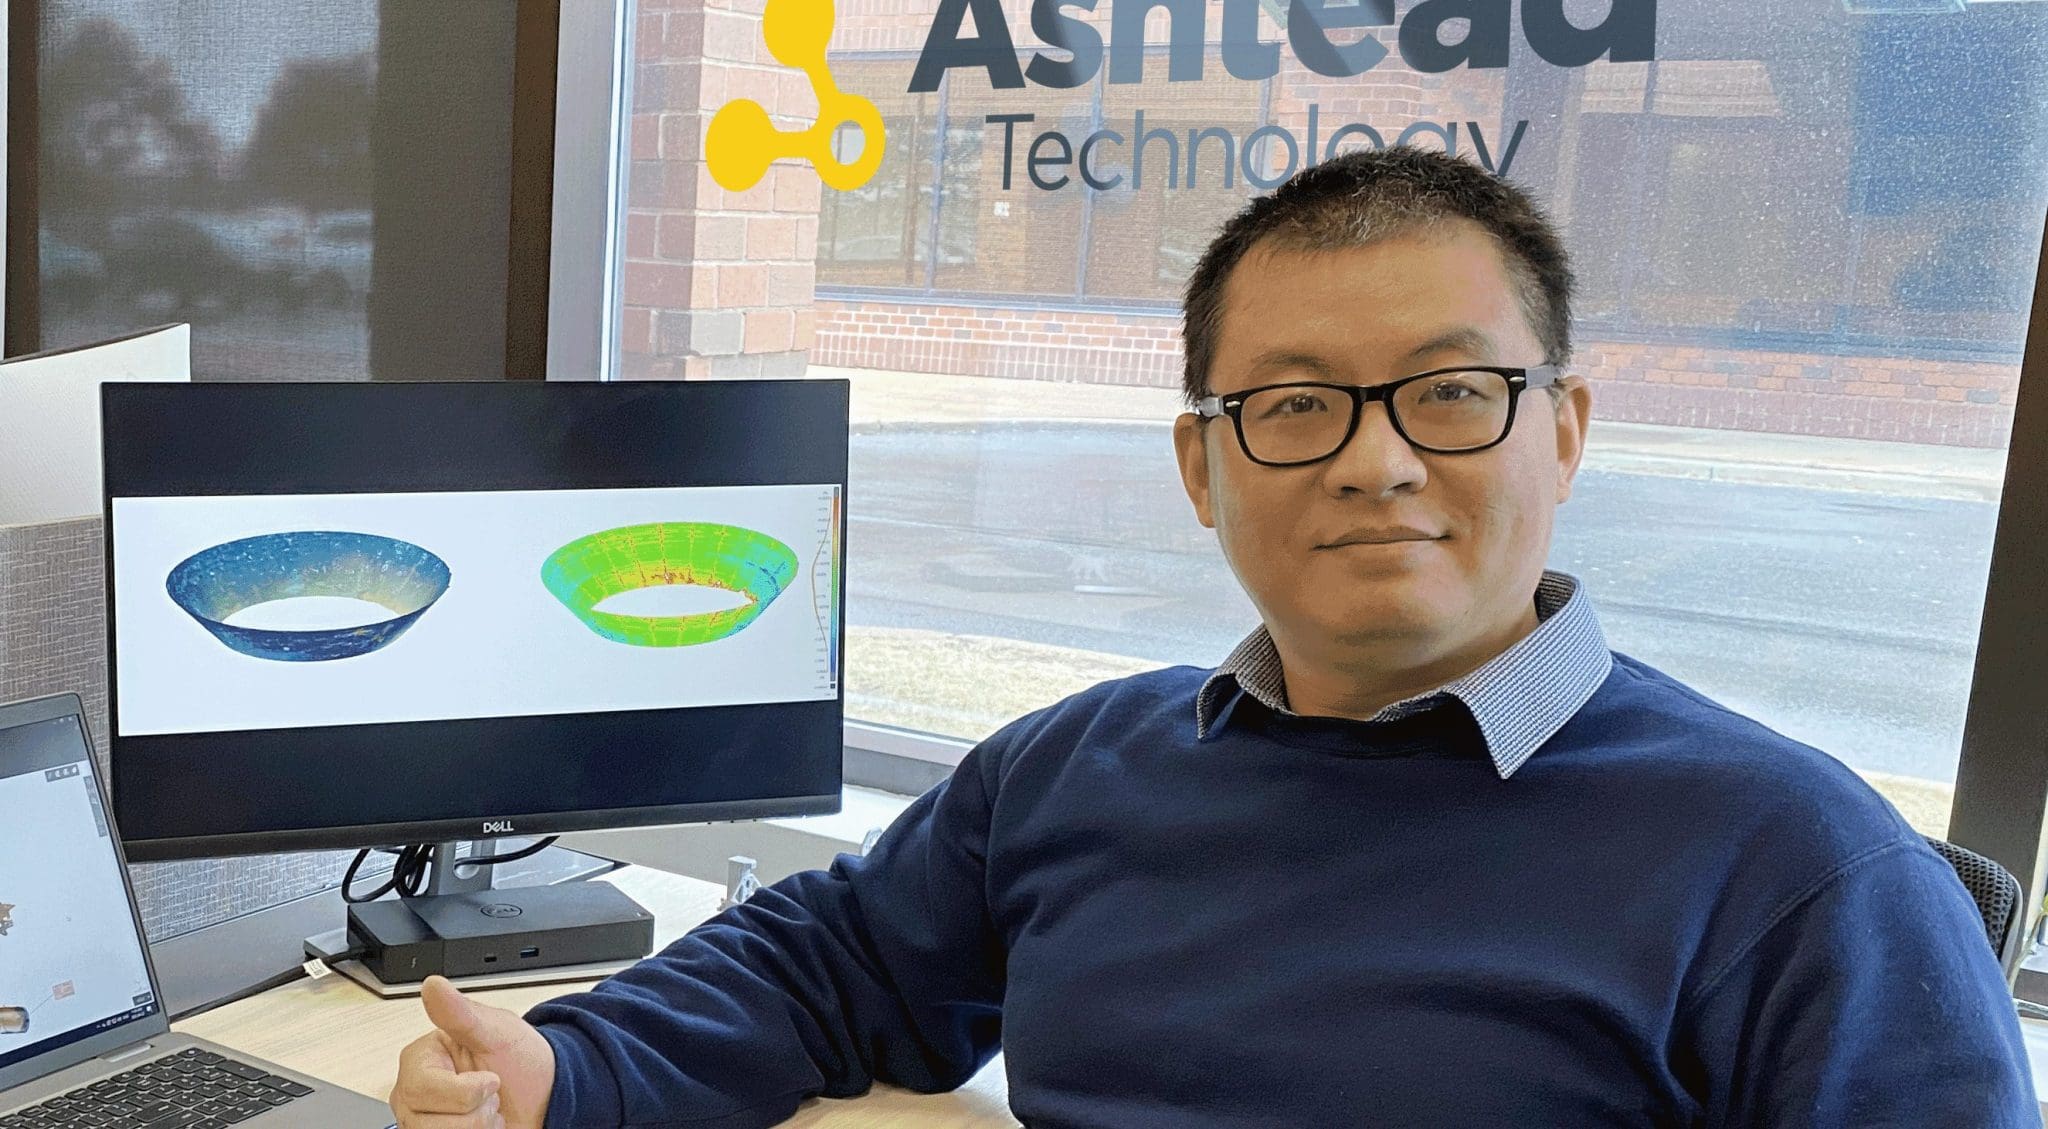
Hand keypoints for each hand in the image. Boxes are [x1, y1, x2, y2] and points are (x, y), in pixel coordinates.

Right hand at [391, 976, 555, 1128]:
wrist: (544, 1094)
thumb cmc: (520, 1060)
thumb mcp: (498, 1032)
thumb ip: (462, 1013)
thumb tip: (433, 986)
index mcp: (420, 1059)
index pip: (424, 1088)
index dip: (467, 1091)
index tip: (491, 1079)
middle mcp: (412, 1092)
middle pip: (428, 1122)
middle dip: (475, 1112)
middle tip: (489, 1093)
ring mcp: (421, 1121)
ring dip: (477, 1128)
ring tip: (486, 1109)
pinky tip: (482, 1125)